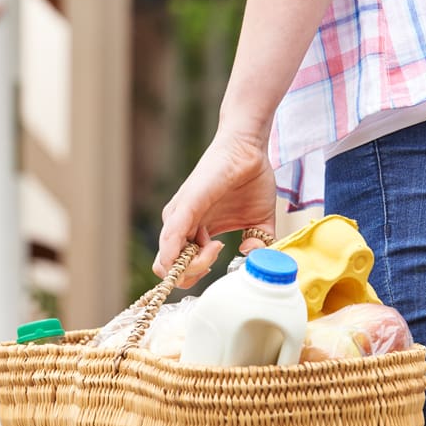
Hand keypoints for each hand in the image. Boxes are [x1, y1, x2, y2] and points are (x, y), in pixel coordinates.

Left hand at [154, 131, 277, 287]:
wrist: (250, 150)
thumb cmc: (251, 181)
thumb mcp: (258, 222)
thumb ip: (258, 244)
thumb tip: (251, 258)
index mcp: (194, 232)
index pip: (179, 269)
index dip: (197, 275)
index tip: (221, 262)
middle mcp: (180, 226)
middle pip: (169, 270)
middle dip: (194, 275)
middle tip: (219, 255)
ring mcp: (179, 215)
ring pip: (168, 261)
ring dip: (195, 266)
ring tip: (217, 247)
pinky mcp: (185, 205)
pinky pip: (171, 236)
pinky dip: (176, 254)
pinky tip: (200, 252)